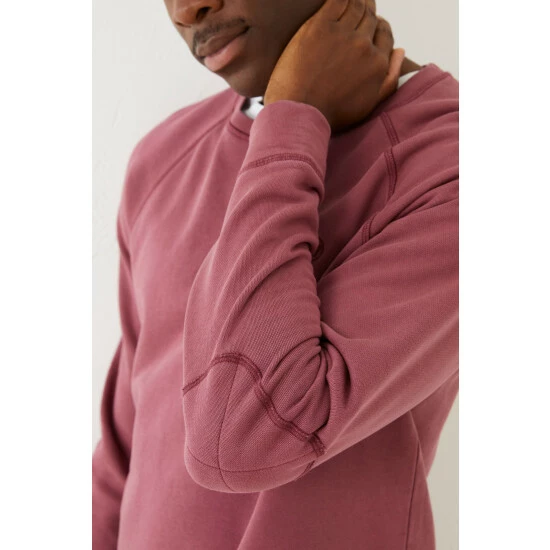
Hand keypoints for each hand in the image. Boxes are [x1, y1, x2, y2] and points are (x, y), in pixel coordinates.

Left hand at [263, 0, 404, 132]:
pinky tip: (337, 0)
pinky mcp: (321, 26)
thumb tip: (401, 51)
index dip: (378, 28)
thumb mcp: (368, 105)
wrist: (300, 113)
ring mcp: (343, 34)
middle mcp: (364, 46)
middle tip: (360, 10)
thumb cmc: (331, 114)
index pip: (384, 34)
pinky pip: (337, 0)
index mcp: (378, 64)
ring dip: (356, 1)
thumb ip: (389, 79)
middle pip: (371, 18)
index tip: (369, 28)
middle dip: (367, 13)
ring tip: (351, 1)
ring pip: (357, 6)